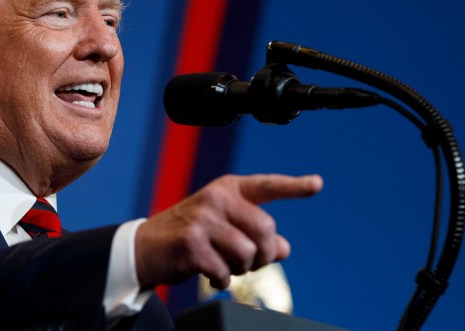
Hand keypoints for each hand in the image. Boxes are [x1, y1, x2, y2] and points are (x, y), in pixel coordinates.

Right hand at [134, 174, 321, 289]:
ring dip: (241, 269)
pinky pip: (225, 271)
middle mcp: (216, 198)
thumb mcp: (224, 229)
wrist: (147, 247)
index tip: (317, 184)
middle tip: (250, 262)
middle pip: (266, 229)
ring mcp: (202, 219)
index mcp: (228, 189)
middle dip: (264, 254)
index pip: (266, 186)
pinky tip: (211, 274)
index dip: (294, 187)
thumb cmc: (191, 236)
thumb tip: (284, 248)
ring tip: (225, 265)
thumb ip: (256, 235)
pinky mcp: (191, 243)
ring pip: (247, 253)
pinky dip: (222, 280)